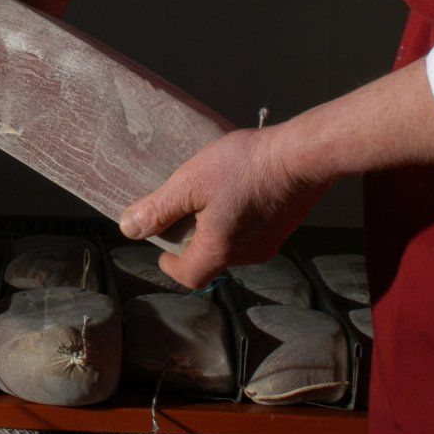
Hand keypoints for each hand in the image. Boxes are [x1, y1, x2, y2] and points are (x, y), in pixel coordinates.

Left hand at [118, 126, 327, 288]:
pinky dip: (237, 219)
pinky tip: (236, 191)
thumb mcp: (191, 182)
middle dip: (192, 242)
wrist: (302, 157)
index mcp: (219, 250)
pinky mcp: (285, 227)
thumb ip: (159, 208)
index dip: (171, 266)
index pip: (189, 276)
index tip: (162, 251)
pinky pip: (253, 232)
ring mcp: (270, 242)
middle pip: (211, 260)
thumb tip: (130, 229)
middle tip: (182, 215)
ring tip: (208, 197)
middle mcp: (246, 255)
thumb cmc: (244, 167)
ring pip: (233, 246)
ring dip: (216, 229)